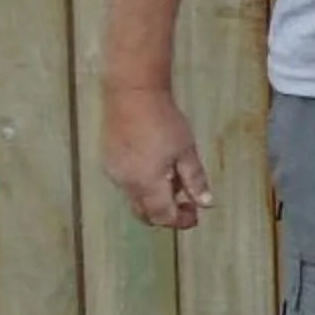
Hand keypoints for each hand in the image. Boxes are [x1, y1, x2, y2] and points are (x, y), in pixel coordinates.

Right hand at [103, 85, 213, 229]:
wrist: (133, 94)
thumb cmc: (164, 121)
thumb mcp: (186, 151)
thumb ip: (195, 180)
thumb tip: (206, 203)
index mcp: (147, 184)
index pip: (163, 216)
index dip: (181, 220)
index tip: (195, 214)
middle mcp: (127, 184)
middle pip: (146, 214)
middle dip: (166, 214)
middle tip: (186, 203)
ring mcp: (114, 172)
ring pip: (135, 199)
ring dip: (155, 199)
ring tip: (174, 178)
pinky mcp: (108, 161)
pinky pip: (126, 184)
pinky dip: (142, 185)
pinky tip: (156, 166)